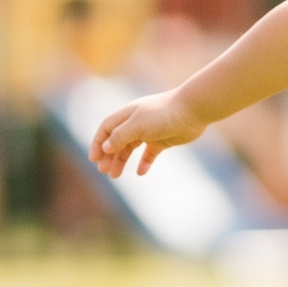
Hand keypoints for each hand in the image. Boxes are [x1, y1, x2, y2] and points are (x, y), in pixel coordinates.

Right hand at [90, 91, 209, 177]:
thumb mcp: (137, 125)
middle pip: (117, 141)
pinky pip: (150, 154)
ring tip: (115, 176)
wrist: (193, 110)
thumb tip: (106, 147)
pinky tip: (140, 172)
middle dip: (108, 156)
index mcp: (127, 115)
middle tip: (103, 171)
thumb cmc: (164, 114)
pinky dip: (144, 162)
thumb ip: (121, 136)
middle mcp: (136, 123)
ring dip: (122, 161)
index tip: (94, 159)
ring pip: (131, 149)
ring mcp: (150, 132)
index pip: (106, 129)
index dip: (98, 143)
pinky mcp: (163, 140)